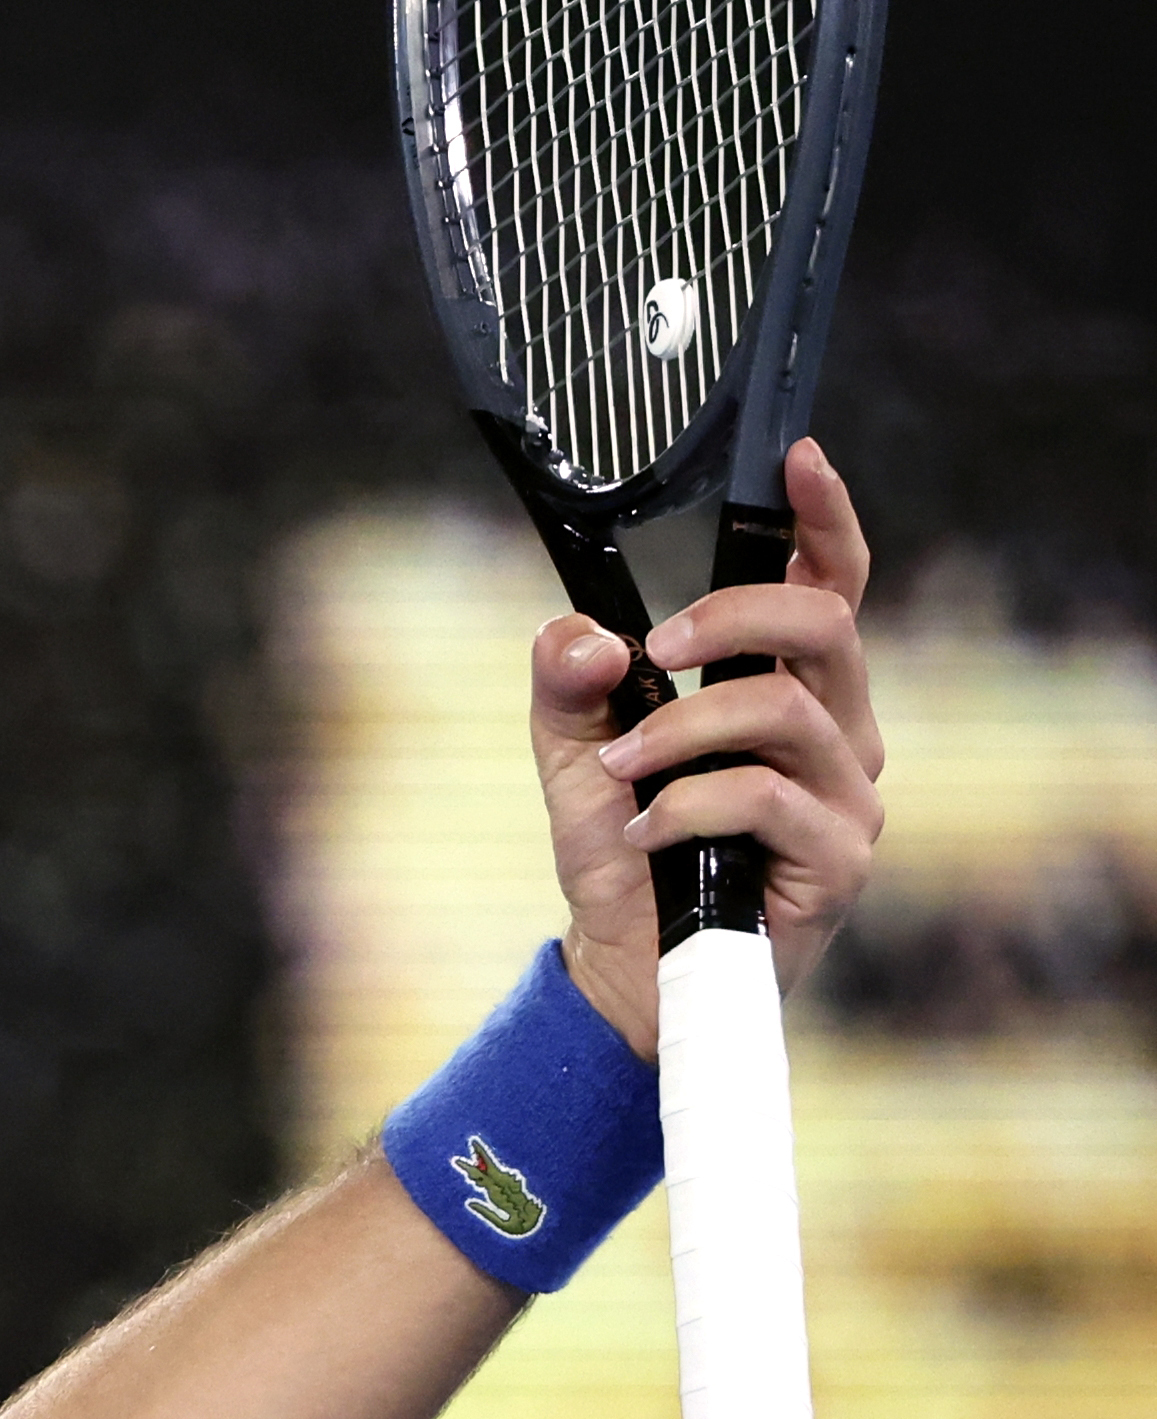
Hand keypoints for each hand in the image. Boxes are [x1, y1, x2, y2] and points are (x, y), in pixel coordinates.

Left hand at [528, 439, 885, 1054]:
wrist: (625, 961)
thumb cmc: (622, 845)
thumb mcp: (573, 748)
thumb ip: (569, 678)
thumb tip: (590, 634)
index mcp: (788, 688)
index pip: (831, 586)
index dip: (825, 518)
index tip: (799, 457)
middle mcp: (838, 732)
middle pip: (824, 626)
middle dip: (730, 618)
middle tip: (654, 651)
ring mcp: (849, 796)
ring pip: (782, 711)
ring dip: (681, 732)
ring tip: (620, 771)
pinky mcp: (840, 858)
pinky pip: (766, 797)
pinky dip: (685, 805)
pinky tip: (642, 831)